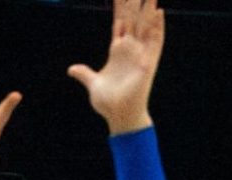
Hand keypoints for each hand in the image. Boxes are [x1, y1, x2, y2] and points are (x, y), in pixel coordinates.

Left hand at [67, 0, 164, 135]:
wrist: (120, 116)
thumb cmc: (109, 103)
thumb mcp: (93, 84)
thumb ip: (84, 74)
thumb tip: (72, 69)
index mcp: (117, 50)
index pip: (119, 22)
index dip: (119, 7)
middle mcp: (130, 49)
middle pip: (133, 18)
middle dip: (134, 2)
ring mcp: (140, 53)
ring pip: (145, 25)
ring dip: (148, 9)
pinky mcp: (148, 61)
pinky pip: (156, 41)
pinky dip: (158, 27)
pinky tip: (159, 12)